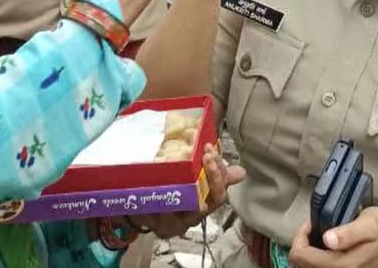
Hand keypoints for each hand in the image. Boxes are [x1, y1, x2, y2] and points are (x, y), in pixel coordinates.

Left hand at [129, 143, 244, 238]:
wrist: (136, 208)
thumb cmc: (166, 190)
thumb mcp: (188, 178)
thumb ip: (212, 173)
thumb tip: (241, 171)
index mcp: (204, 202)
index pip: (220, 190)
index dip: (219, 172)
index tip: (210, 150)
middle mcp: (195, 216)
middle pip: (213, 200)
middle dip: (213, 178)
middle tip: (207, 156)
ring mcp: (180, 223)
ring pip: (194, 210)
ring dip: (192, 188)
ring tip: (188, 170)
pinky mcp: (162, 228)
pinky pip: (167, 216)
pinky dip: (167, 203)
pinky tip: (164, 187)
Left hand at [287, 207, 377, 267]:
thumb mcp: (369, 224)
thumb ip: (348, 233)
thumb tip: (327, 238)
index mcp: (343, 264)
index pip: (302, 256)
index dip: (300, 237)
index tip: (311, 224)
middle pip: (302, 265)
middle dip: (303, 245)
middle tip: (314, 229)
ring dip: (309, 253)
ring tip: (319, 237)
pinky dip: (316, 259)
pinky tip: (325, 247)